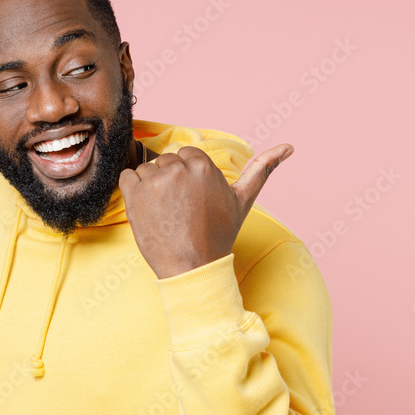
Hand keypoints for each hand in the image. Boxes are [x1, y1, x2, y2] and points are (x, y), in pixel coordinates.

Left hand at [118, 143, 293, 278]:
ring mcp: (154, 181)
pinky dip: (133, 192)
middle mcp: (178, 169)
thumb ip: (262, 169)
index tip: (192, 199)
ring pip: (147, 169)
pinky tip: (149, 211)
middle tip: (180, 210)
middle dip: (170, 182)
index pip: (186, 155)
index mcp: (203, 165)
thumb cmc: (218, 235)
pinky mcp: (134, 195)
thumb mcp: (243, 200)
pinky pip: (127, 177)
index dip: (187, 177)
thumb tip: (288, 147)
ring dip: (151, 187)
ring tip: (165, 213)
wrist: (192, 267)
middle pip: (166, 161)